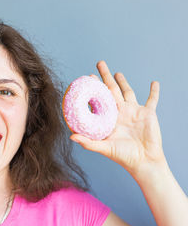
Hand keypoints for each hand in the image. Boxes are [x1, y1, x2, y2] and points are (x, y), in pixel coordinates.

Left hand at [70, 61, 166, 175]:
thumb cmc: (123, 156)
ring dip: (123, 81)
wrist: (143, 161)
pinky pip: (152, 99)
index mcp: (109, 118)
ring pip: (128, 92)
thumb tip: (71, 136)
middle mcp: (120, 112)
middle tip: (99, 64)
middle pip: (112, 90)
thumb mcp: (104, 148)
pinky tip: (154, 82)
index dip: (93, 89)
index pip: (99, 99)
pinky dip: (154, 91)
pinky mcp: (148, 114)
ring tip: (117, 72)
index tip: (86, 78)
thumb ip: (88, 142)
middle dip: (105, 77)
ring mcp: (134, 112)